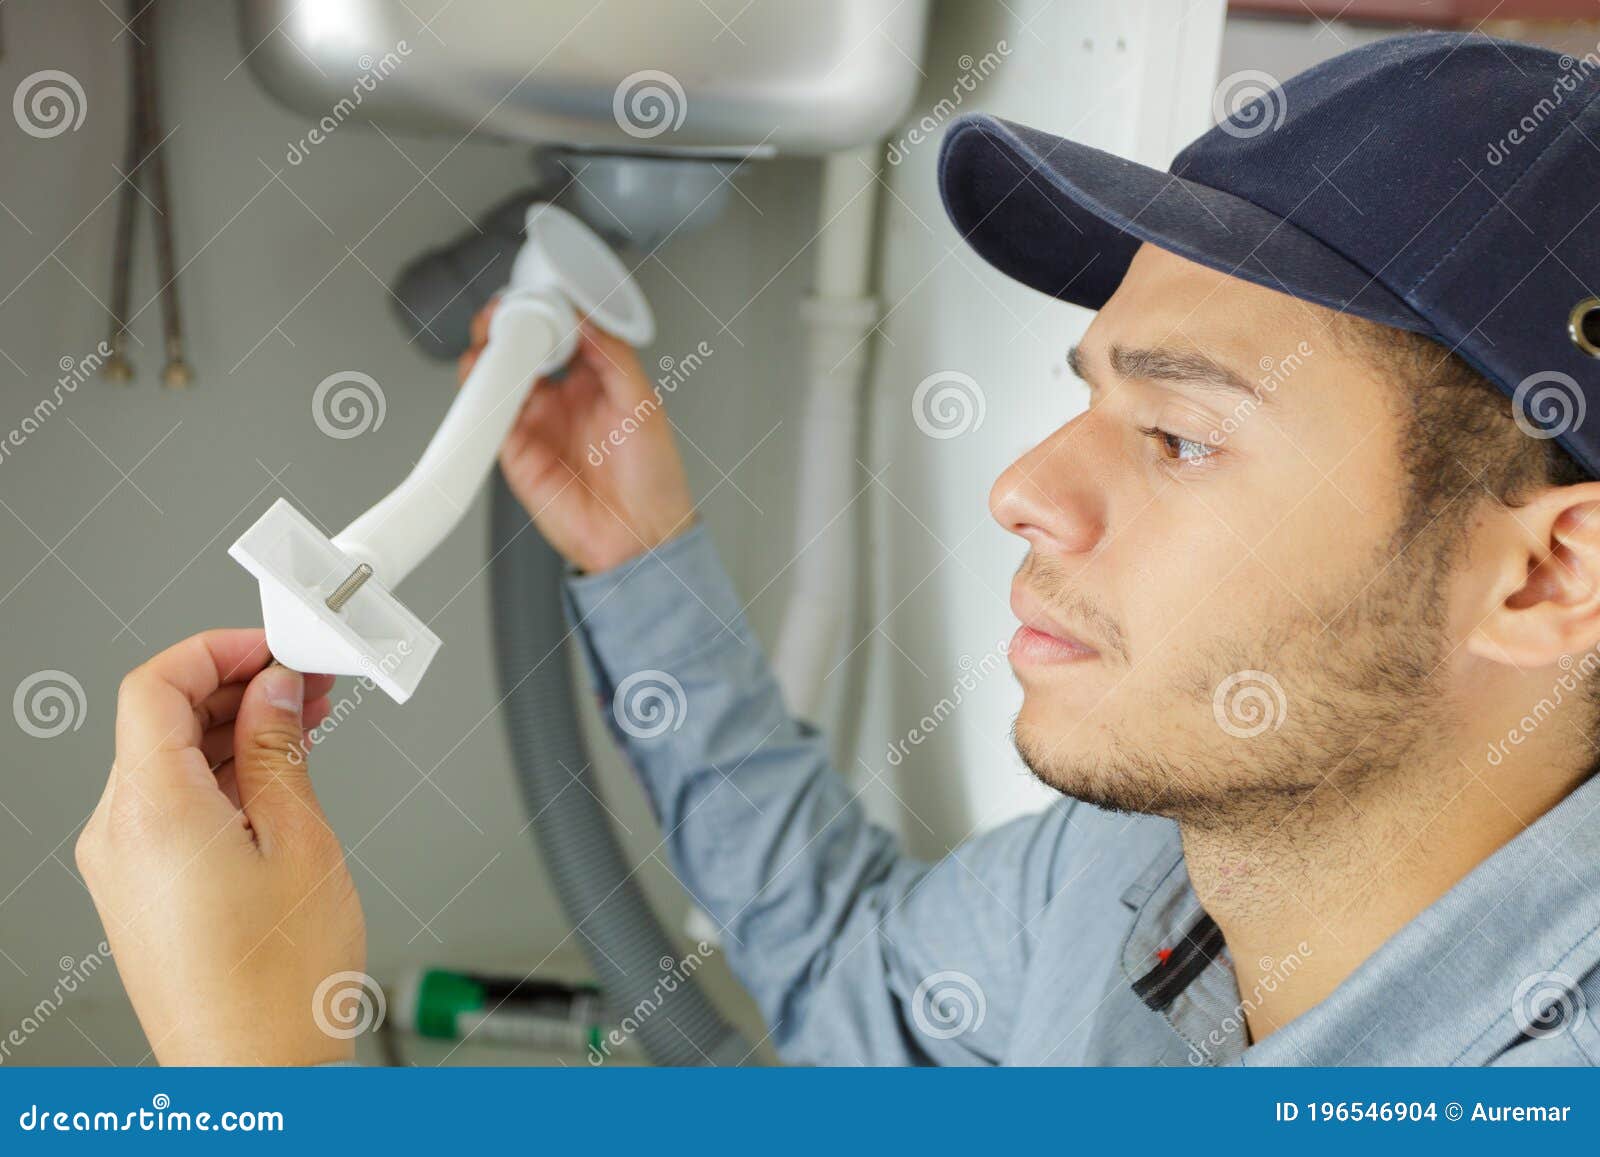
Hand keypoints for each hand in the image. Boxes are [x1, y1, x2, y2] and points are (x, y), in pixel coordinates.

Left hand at [77, 629, 364, 1064]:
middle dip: (237, 687)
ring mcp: (122, 866)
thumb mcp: (301, 841)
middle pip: (160, 720)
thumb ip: (280, 751)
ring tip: (307, 723)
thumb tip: (274, 692)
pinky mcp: (140, 890)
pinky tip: (279, 774)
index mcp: (151, 811)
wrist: (255, 1076)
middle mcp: (118, 835)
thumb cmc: (277, 984)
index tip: (271, 646)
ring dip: (235, 732)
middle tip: (308, 679)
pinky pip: (171, 805)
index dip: (216, 649)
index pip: (154, 685)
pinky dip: (222, 776)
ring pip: (169, 762)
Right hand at [460, 300, 695, 572]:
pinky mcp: (514, 451)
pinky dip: (480, 393)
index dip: (545, 309)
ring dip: (488, 352)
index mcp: (596, 380)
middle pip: (521, 348)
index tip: (538, 293)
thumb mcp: (644, 404)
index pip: (561, 331)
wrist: (640, 537)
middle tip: (506, 312)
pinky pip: (488, 415)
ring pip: (498, 376)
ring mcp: (535, 423)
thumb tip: (584, 316)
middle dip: (507, 323)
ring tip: (492, 338)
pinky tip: (486, 377)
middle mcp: (561, 398)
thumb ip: (613, 356)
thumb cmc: (655, 480)